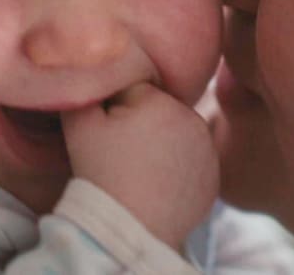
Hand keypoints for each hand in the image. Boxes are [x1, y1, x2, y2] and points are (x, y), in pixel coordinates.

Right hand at [61, 81, 218, 248]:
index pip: (134, 91)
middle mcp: (193, 118)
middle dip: (141, 124)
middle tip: (122, 155)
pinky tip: (158, 183)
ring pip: (176, 133)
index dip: (114, 111)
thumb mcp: (80, 124)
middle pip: (158, 110)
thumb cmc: (101, 175)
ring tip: (140, 171)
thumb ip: (86, 85)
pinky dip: (177, 168)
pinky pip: (191, 160)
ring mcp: (208, 149)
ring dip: (162, 143)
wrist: (129, 229)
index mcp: (161, 101)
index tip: (108, 136)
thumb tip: (92, 65)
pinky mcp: (214, 175)